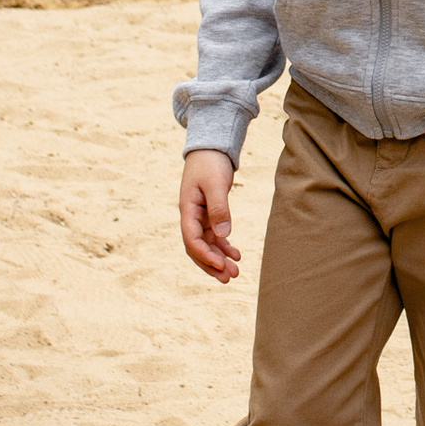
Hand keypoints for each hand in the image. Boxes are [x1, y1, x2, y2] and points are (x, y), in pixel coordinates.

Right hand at [180, 148, 239, 283]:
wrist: (211, 147)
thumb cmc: (211, 163)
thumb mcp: (216, 184)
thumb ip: (219, 209)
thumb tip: (222, 236)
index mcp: (187, 210)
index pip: (192, 240)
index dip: (205, 256)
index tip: (221, 266)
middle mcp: (190, 216)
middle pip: (197, 248)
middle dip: (212, 264)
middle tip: (230, 278)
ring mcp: (199, 216)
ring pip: (207, 244)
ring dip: (219, 258)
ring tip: (236, 272)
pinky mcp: (209, 214)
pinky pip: (214, 236)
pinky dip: (224, 246)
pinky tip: (236, 254)